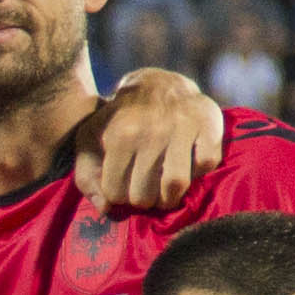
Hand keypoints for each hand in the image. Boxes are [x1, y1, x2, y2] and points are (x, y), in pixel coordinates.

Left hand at [74, 67, 226, 209]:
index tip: (122, 185)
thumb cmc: (119, 120)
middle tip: (145, 190)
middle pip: (145, 195)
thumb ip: (86, 176)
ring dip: (169, 197)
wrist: (157, 85)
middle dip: (143, 199)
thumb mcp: (90, 140)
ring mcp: (183, 126)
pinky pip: (206, 164)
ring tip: (165, 191)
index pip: (116, 193)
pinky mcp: (208, 124)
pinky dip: (198, 172)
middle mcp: (152, 131)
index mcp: (120, 136)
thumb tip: (105, 209)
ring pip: (176, 184)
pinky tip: (186, 166)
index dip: (118, 195)